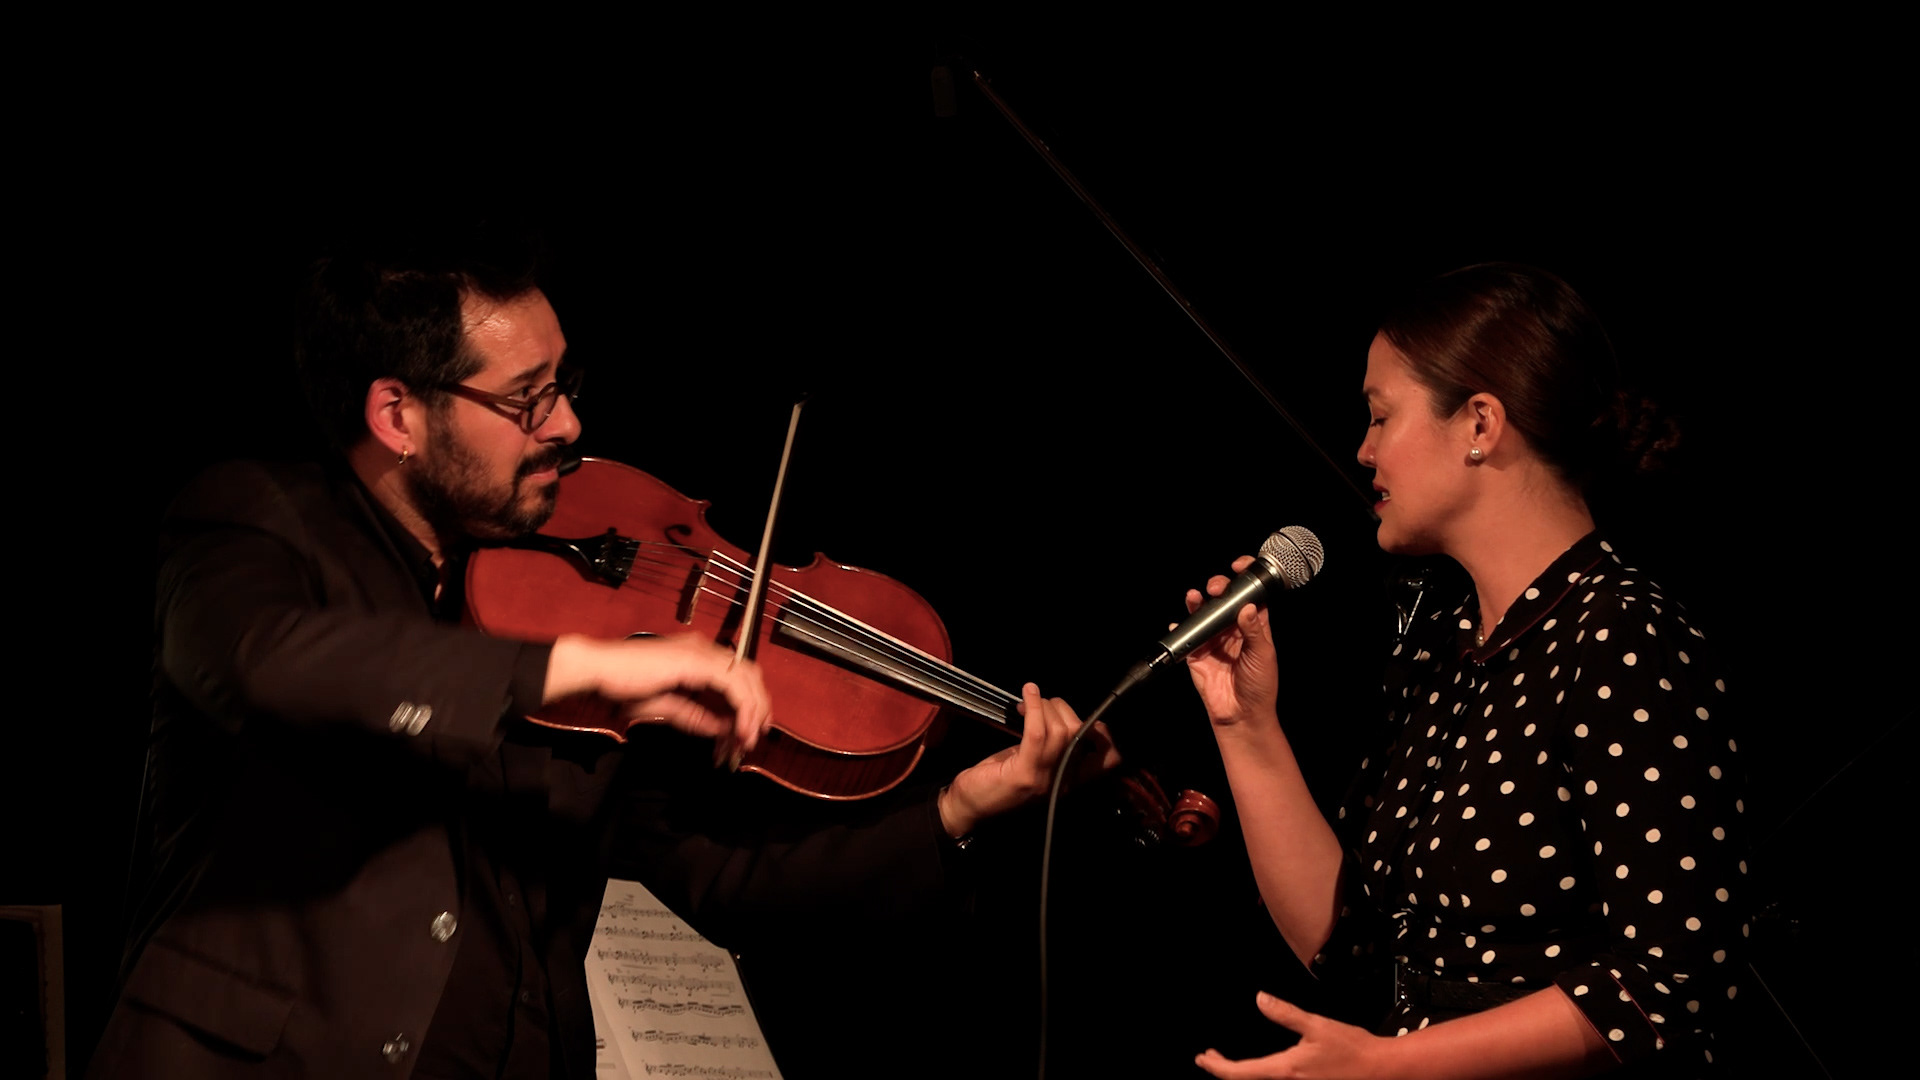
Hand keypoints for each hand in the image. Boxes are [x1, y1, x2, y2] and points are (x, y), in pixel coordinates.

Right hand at [545, 633, 771, 750]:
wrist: (598, 673)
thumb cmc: (622, 685)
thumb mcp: (668, 707)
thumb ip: (697, 716)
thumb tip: (723, 728)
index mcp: (696, 656)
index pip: (736, 676)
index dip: (747, 703)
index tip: (747, 730)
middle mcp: (703, 649)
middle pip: (749, 674)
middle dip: (757, 707)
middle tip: (754, 736)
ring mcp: (701, 652)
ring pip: (747, 678)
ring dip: (753, 710)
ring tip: (748, 738)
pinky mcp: (696, 661)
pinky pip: (733, 685)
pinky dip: (741, 708)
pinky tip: (738, 728)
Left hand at [937, 683, 1119, 837]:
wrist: (967, 809)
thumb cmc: (996, 783)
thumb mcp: (1031, 764)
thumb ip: (1051, 747)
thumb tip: (1060, 714)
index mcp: (1069, 781)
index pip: (1108, 759)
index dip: (1105, 734)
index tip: (1085, 715)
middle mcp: (1063, 783)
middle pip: (1080, 733)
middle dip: (1061, 708)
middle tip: (1040, 704)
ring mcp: (1044, 780)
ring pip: (1060, 730)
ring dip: (1045, 706)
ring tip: (1029, 700)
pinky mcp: (1023, 774)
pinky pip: (1036, 733)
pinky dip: (1034, 707)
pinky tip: (1028, 694)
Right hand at [1184, 556, 1279, 727]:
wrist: (1241, 716)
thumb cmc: (1260, 686)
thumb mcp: (1263, 655)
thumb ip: (1254, 630)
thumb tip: (1245, 606)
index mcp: (1254, 625)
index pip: (1249, 594)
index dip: (1245, 577)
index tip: (1239, 567)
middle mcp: (1232, 629)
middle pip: (1224, 599)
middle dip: (1218, 587)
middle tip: (1215, 588)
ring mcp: (1213, 640)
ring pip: (1203, 614)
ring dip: (1197, 603)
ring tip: (1194, 597)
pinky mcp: (1196, 655)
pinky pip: (1185, 637)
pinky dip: (1179, 628)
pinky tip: (1178, 623)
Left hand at [1195, 993, 1388, 1078]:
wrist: (1380, 1070)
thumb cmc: (1351, 1049)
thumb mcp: (1316, 1025)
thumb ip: (1285, 1014)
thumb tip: (1259, 999)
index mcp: (1285, 1071)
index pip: (1239, 1074)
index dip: (1216, 1066)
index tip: (1203, 1057)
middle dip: (1223, 1071)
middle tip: (1209, 1057)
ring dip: (1241, 1075)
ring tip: (1226, 1063)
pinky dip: (1259, 1076)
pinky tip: (1259, 1069)